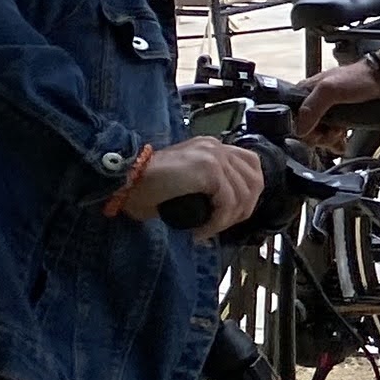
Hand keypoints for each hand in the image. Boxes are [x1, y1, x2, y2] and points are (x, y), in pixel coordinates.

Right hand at [126, 138, 265, 239]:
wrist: (125, 181)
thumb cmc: (147, 187)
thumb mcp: (186, 182)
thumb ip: (208, 185)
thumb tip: (231, 210)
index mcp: (212, 147)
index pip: (251, 166)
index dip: (249, 193)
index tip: (232, 214)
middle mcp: (216, 147)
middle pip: (254, 181)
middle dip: (243, 209)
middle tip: (221, 226)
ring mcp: (214, 156)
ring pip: (243, 195)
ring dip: (227, 220)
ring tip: (207, 231)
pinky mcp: (209, 169)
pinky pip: (227, 204)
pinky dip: (217, 223)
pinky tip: (201, 232)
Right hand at [294, 60, 379, 148]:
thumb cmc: (359, 78)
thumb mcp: (330, 89)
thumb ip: (312, 107)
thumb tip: (300, 129)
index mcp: (305, 93)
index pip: (293, 119)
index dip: (304, 130)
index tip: (318, 132)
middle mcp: (314, 102)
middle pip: (307, 130)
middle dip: (321, 136)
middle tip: (334, 131)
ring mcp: (328, 111)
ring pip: (320, 135)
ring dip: (330, 139)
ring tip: (341, 132)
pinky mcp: (341, 118)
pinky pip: (333, 136)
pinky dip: (337, 141)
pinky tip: (343, 139)